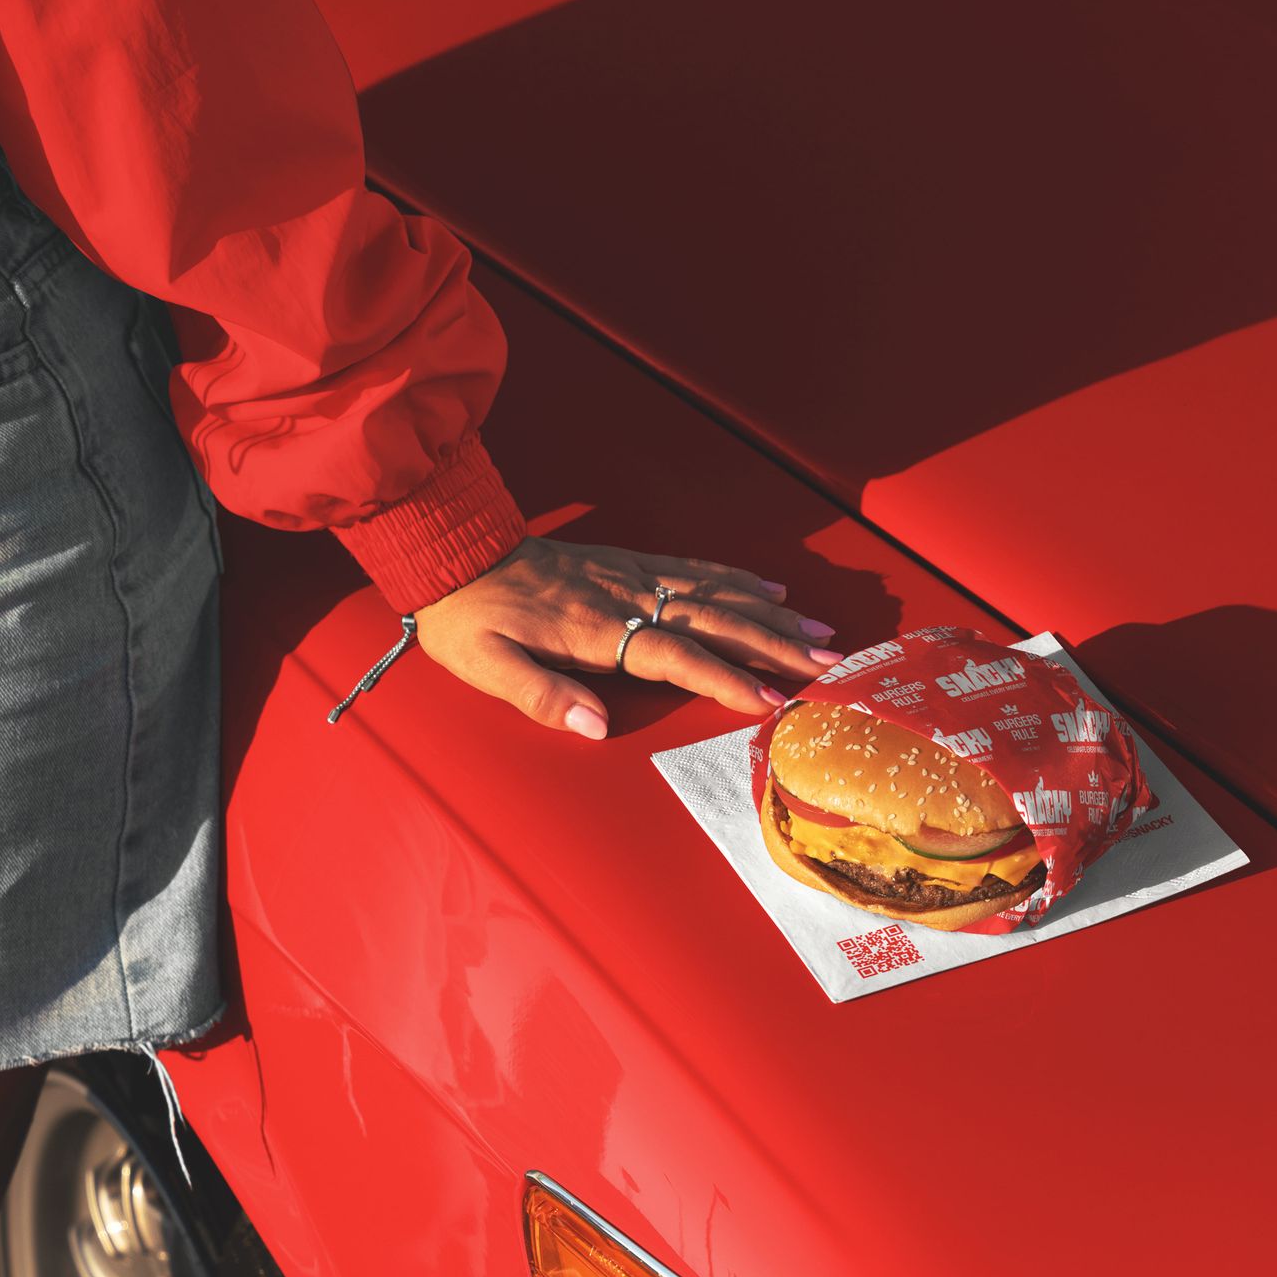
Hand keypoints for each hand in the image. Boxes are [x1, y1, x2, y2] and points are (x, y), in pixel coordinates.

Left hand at [415, 537, 842, 737]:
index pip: (676, 656)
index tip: (773, 699)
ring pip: (714, 593)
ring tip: (820, 630)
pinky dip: (736, 579)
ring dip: (770, 614)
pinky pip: (692, 568)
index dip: (727, 679)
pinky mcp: (625, 562)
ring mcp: (629, 575)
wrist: (448, 549)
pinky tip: (768, 589)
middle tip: (828, 662)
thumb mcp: (486, 668)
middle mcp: (624, 597)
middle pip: (714, 621)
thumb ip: (542, 696)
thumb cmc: (465, 619)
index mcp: (596, 630)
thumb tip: (596, 727)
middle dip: (775, 645)